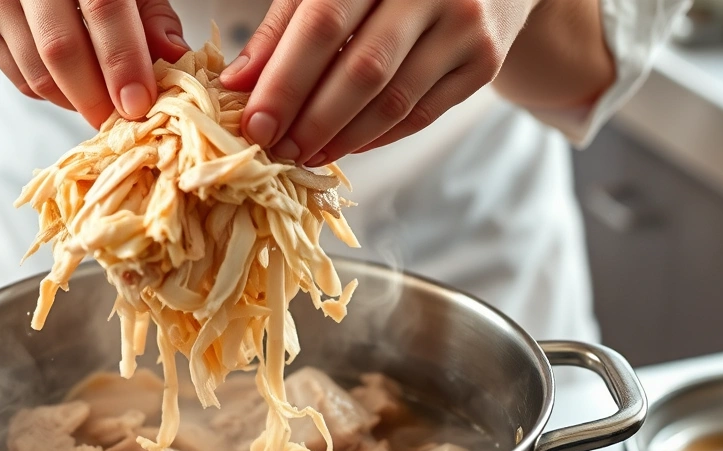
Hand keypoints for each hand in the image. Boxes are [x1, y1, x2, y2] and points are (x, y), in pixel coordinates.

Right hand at [0, 0, 190, 126]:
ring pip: (38, 75)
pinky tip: (76, 87)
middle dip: (97, 97)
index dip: (123, 60)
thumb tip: (176, 58)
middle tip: (123, 120)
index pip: (103, 8)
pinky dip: (55, 96)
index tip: (138, 103)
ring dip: (77, 102)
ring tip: (105, 104)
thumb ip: (153, 18)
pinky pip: (22, 81)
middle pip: (61, 49)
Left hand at [219, 0, 538, 165]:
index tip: (256, 124)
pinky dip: (377, 136)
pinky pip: (421, 114)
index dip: (285, 81)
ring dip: (343, 138)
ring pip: (394, 101)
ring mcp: (465, 25)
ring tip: (306, 153)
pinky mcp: (485, 61)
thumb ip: (284, 29)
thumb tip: (238, 83)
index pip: (322, 25)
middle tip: (279, 150)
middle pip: (362, 70)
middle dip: (313, 121)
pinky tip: (346, 144)